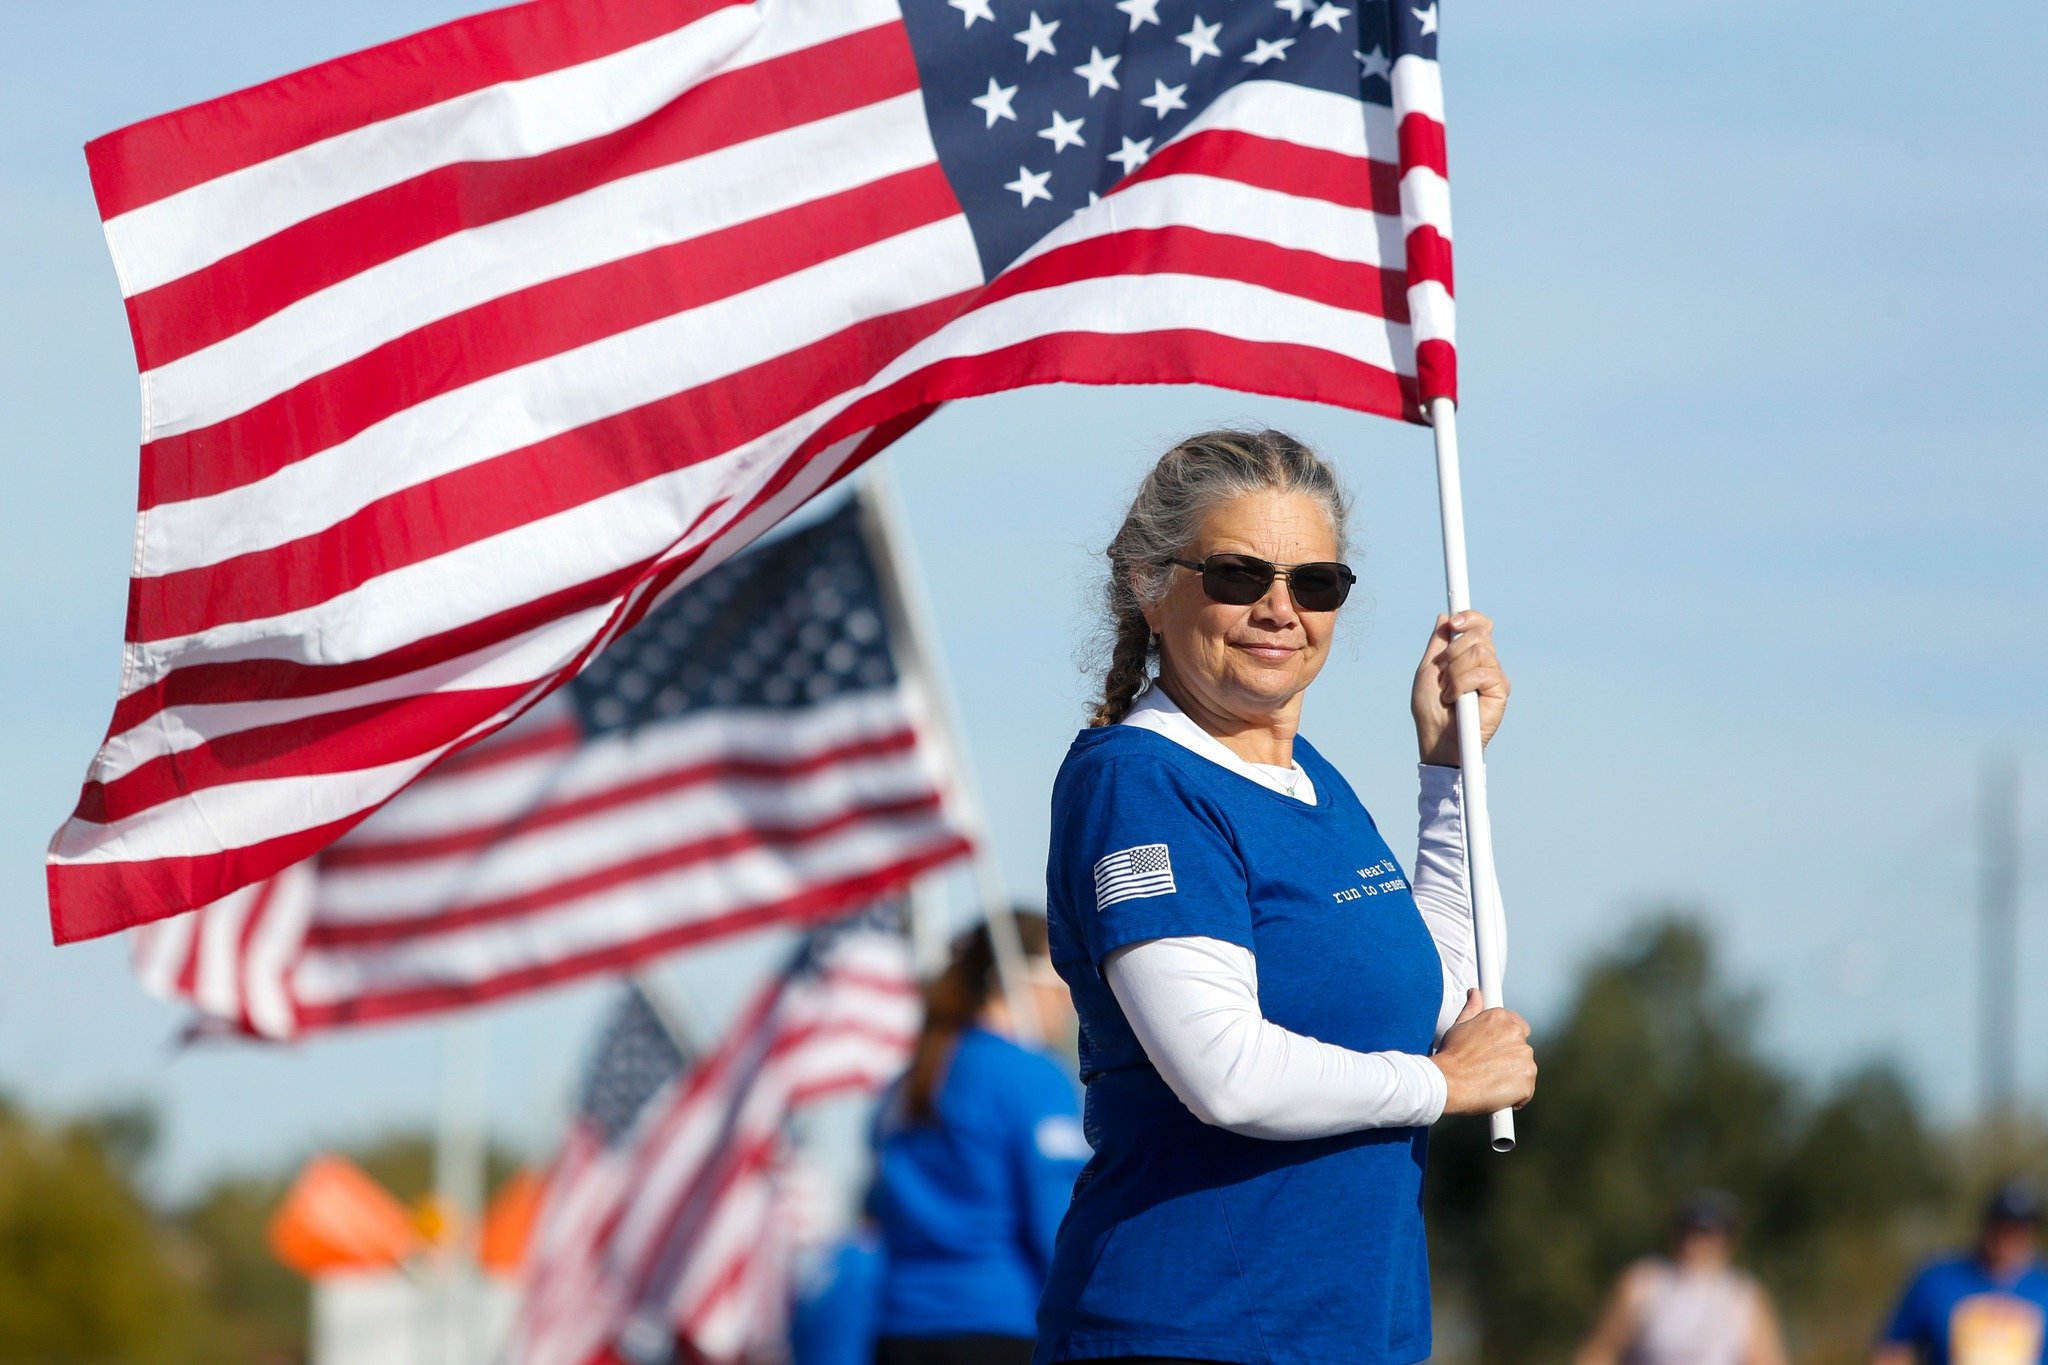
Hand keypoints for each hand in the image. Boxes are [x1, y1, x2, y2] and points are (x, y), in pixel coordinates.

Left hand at [1411, 611, 1509, 767]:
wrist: (1437, 738)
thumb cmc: (1430, 710)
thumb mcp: (1428, 671)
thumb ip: (1438, 644)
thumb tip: (1445, 617)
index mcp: (1468, 656)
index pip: (1480, 626)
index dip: (1470, 617)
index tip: (1454, 622)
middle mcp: (1485, 664)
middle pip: (1479, 634)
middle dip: (1452, 652)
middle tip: (1442, 674)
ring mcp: (1494, 677)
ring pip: (1480, 652)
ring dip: (1455, 672)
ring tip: (1448, 692)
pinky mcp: (1500, 691)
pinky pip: (1484, 673)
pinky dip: (1462, 684)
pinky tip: (1455, 700)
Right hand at [1432, 990, 1535, 1115]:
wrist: (1448, 1082)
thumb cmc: (1451, 1056)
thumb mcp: (1459, 1026)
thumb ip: (1472, 1009)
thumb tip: (1475, 994)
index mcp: (1501, 1019)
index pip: (1518, 1026)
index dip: (1506, 1041)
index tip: (1497, 1050)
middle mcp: (1517, 1035)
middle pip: (1521, 1049)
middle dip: (1508, 1059)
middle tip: (1487, 1068)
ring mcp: (1525, 1059)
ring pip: (1525, 1069)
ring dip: (1512, 1076)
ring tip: (1489, 1081)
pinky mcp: (1527, 1081)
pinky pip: (1526, 1090)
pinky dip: (1515, 1095)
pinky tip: (1496, 1094)